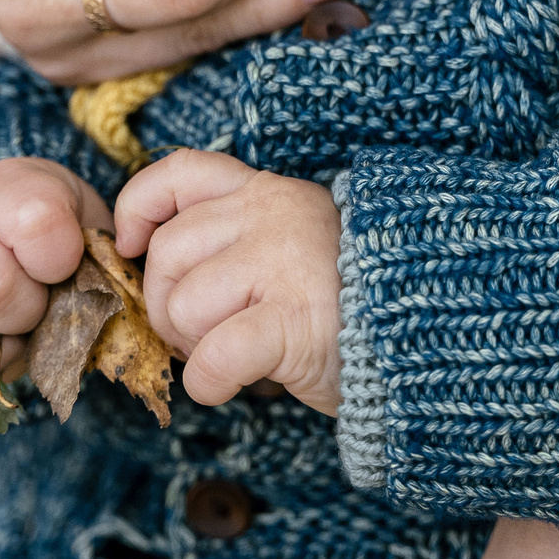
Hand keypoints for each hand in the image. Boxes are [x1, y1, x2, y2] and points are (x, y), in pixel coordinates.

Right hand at [0, 158, 112, 401]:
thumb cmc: (48, 233)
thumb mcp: (82, 220)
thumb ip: (100, 255)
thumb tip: (111, 315)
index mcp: (4, 187)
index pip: (36, 223)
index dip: (60, 259)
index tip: (62, 264)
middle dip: (27, 311)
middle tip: (36, 305)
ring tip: (10, 329)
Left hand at [115, 149, 344, 414]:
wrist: (425, 334)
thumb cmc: (345, 298)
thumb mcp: (288, 243)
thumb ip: (232, 237)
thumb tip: (149, 263)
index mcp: (267, 192)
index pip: (179, 173)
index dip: (138, 207)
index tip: (133, 246)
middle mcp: (272, 215)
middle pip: (167, 254)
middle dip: (167, 307)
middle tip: (202, 335)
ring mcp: (284, 263)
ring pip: (184, 304)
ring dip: (194, 345)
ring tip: (231, 354)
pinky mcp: (294, 321)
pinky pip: (215, 356)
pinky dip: (209, 382)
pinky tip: (230, 385)